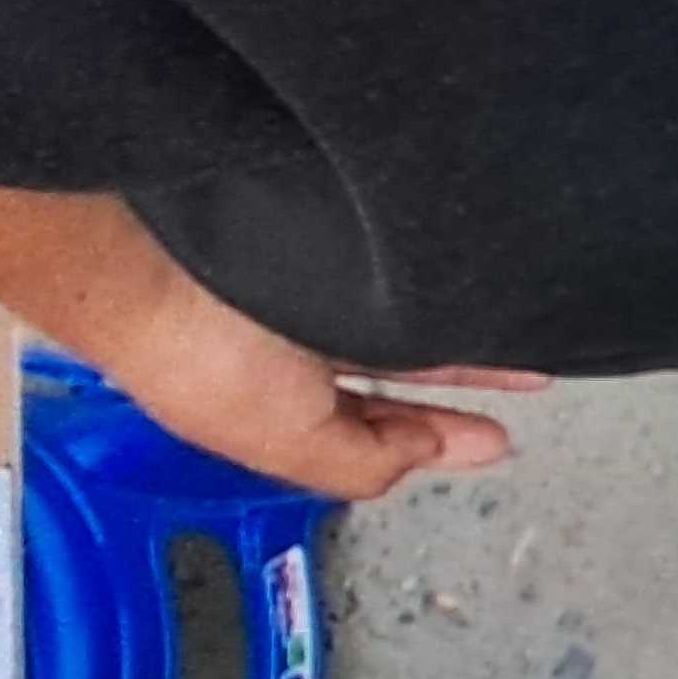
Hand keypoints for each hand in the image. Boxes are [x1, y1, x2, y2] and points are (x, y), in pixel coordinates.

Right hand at [108, 268, 546, 501]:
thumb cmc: (179, 346)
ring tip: (523, 306)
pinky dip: (429, 248)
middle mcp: (291, 331)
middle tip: (530, 372)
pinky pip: (392, 237)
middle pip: (398, 354)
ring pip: (399, 293)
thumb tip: (433, 451)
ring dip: (457, 305)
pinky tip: (467, 248)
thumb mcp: (284, 442)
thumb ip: (360, 464)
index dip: (434, 433)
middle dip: (461, 370)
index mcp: (276, 395)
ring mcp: (303, 269)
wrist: (147, 255)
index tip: (495, 437)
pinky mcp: (317, 214)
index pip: (372, 421)